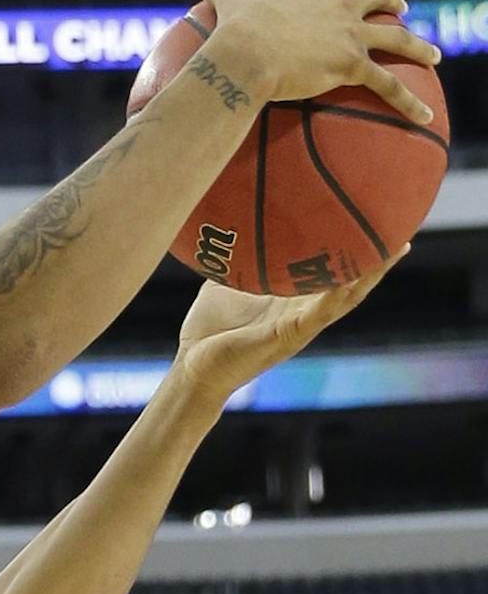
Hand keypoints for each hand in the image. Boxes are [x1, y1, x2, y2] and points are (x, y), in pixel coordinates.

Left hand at [173, 247, 404, 397]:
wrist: (192, 368)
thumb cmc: (209, 331)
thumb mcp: (225, 286)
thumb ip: (236, 261)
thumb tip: (230, 228)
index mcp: (292, 301)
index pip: (332, 274)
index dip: (354, 253)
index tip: (374, 225)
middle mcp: (303, 314)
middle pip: (351, 284)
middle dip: (377, 260)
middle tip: (401, 232)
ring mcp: (299, 327)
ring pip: (345, 298)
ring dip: (369, 275)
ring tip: (394, 249)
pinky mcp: (287, 337)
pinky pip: (319, 314)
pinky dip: (336, 295)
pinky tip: (351, 278)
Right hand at [206, 0, 439, 122]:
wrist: (245, 53)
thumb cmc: (235, 29)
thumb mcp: (229, 3)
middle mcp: (339, 6)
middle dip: (389, 0)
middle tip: (399, 6)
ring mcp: (349, 35)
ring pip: (396, 37)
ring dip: (417, 46)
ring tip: (432, 55)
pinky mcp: (352, 65)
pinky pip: (389, 85)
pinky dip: (409, 102)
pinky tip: (426, 115)